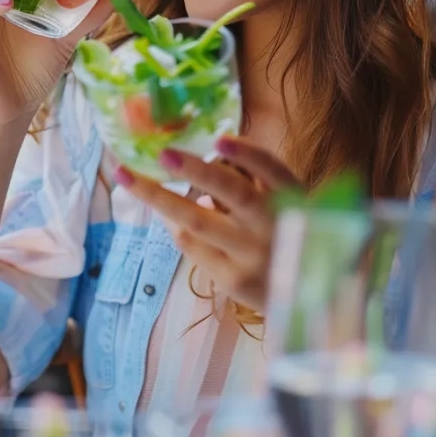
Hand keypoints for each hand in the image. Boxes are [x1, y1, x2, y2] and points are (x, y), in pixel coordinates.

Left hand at [113, 136, 298, 312]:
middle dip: (196, 170)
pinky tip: (161, 210)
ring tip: (128, 177)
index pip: (274, 171)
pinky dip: (173, 224)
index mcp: (294, 198)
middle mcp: (275, 226)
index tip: (220, 138)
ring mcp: (252, 256)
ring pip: (197, 222)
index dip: (248, 155)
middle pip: (233, 192)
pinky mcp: (233, 280)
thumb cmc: (288, 236)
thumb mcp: (289, 205)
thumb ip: (258, 181)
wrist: (307, 298)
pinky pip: (192, 246)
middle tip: (163, 153)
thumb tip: (212, 152)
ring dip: (159, 197)